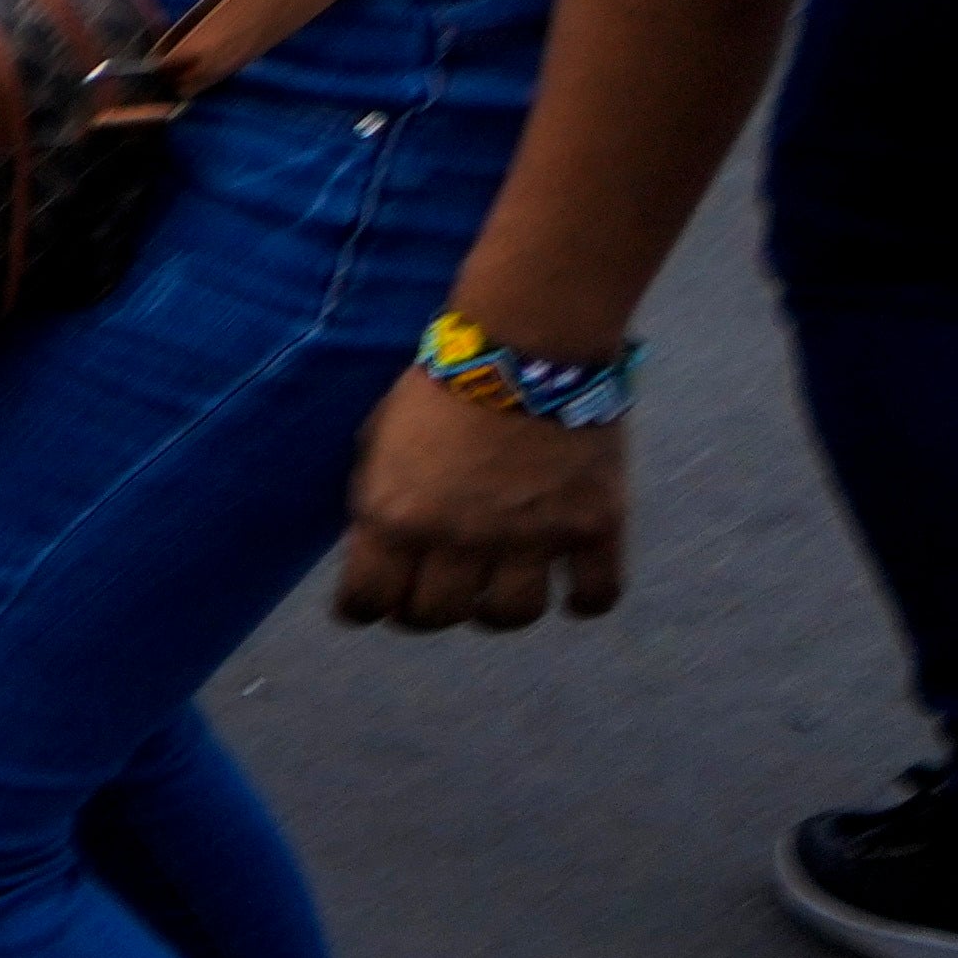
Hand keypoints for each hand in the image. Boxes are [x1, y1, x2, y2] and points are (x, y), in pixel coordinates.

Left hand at [334, 378, 628, 630]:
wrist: (527, 341)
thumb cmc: (442, 382)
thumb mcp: (378, 439)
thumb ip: (377, 500)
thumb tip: (375, 550)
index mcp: (394, 514)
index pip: (367, 600)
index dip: (364, 608)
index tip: (371, 606)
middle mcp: (458, 537)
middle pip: (438, 616)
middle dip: (429, 609)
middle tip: (438, 590)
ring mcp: (530, 537)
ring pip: (510, 617)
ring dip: (499, 610)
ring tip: (499, 587)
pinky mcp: (592, 526)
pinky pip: (594, 595)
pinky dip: (584, 600)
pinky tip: (569, 588)